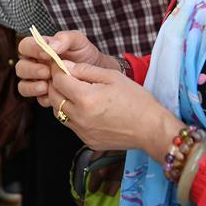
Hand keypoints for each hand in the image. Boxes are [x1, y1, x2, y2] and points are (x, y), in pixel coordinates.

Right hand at [15, 30, 106, 104]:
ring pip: (23, 85)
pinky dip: (44, 98)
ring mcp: (38, 81)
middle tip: (47, 72)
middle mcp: (35, 64)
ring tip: (47, 85)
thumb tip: (50, 47)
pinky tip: (55, 95)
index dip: (32, 49)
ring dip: (32, 86)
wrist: (97, 73)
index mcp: (39, 49)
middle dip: (32, 70)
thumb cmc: (84, 53)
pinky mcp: (45, 96)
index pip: (24, 46)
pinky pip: (37, 99)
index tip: (47, 54)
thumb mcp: (77, 41)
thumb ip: (64, 38)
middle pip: (20, 68)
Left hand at [48, 60, 183, 156]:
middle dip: (55, 84)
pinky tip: (84, 107)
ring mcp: (82, 131)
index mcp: (85, 98)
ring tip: (74, 92)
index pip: (58, 80)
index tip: (61, 64)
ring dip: (61, 100)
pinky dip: (71, 114)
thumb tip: (65, 65)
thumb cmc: (135, 99)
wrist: (151, 129)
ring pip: (58, 112)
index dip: (57, 69)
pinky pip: (70, 125)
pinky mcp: (87, 141)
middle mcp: (80, 117)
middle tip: (65, 76)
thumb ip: (85, 70)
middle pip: (53, 96)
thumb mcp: (111, 76)